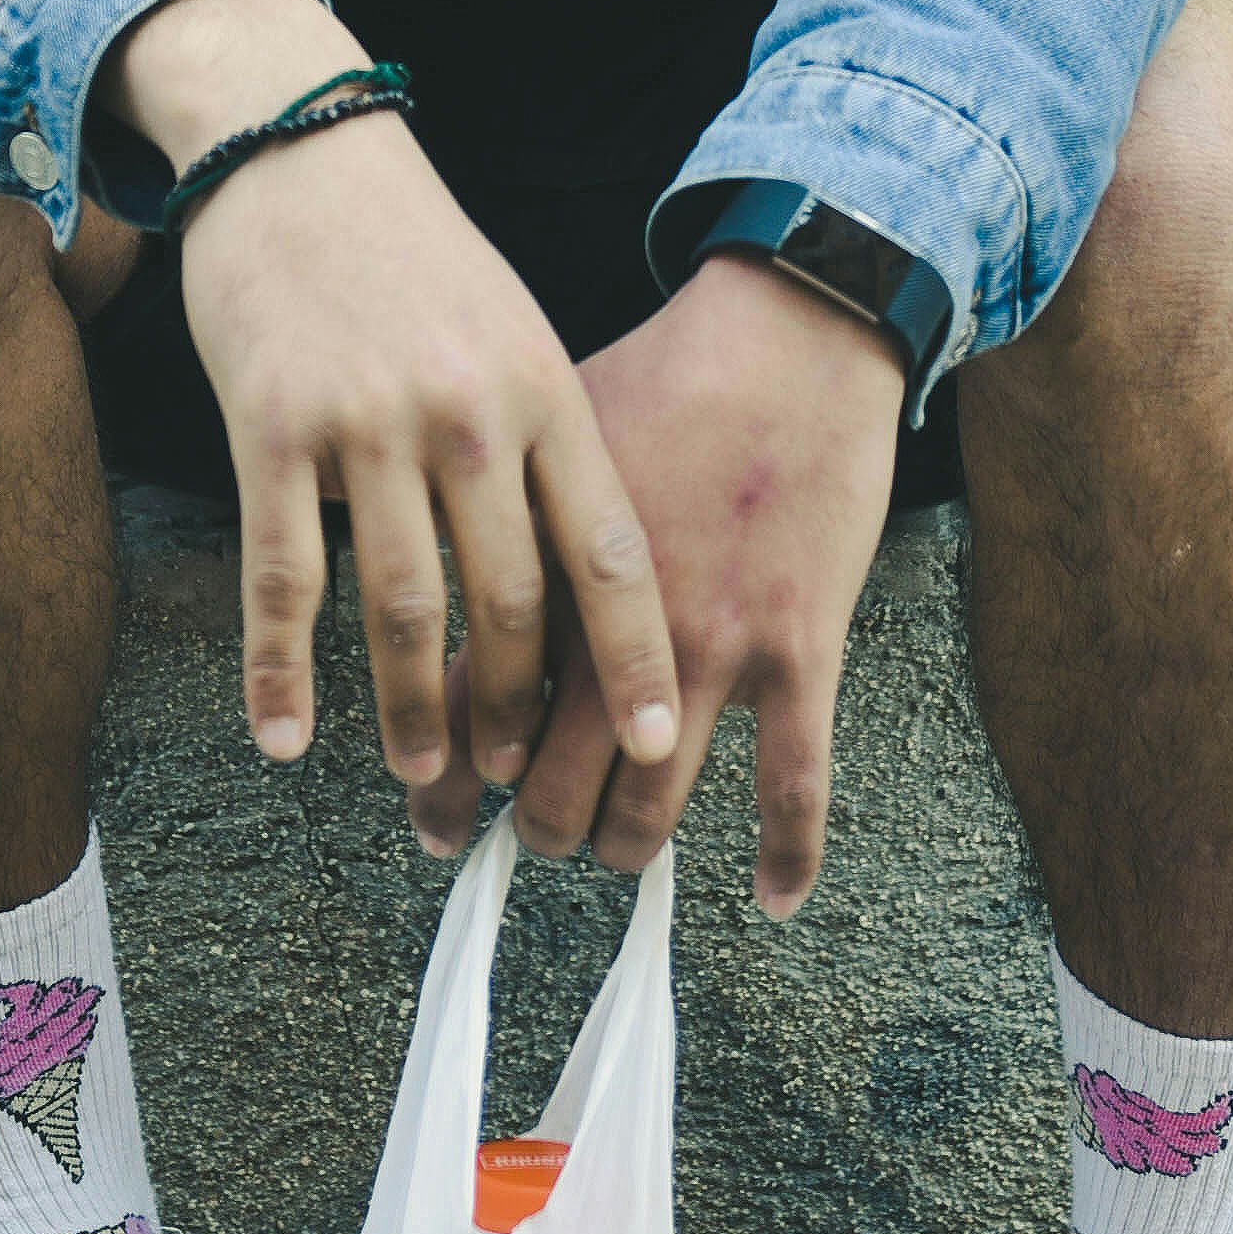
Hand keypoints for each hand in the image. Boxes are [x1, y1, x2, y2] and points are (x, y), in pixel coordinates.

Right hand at [103, 0, 680, 800]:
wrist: (300, 149)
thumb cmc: (416, 254)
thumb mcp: (512, 332)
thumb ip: (540, 445)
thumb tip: (565, 583)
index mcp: (543, 390)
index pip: (607, 551)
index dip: (633, 658)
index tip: (653, 744)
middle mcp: (467, 414)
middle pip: (507, 601)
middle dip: (515, 713)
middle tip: (514, 789)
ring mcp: (366, 423)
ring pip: (400, 607)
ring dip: (413, 713)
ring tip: (425, 780)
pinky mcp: (271, 428)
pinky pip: (281, 576)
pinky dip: (281, 672)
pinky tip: (286, 739)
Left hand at [432, 248, 902, 918]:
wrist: (790, 334)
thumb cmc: (665, 379)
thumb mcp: (549, 448)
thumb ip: (494, 533)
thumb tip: (430, 603)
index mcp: (545, 574)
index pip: (472, 711)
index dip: (446, 781)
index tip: (437, 815)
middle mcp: (618, 626)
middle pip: (553, 783)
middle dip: (535, 829)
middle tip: (532, 833)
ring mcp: (716, 647)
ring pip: (653, 806)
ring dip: (625, 846)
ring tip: (616, 848)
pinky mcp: (802, 648)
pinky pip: (795, 781)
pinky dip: (785, 852)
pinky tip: (773, 898)